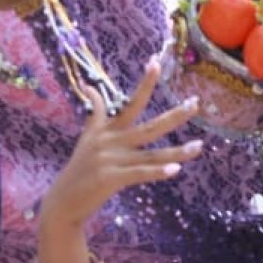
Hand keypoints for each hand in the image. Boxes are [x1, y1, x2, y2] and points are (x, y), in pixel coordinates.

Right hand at [36, 57, 200, 262]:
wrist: (63, 202)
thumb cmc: (79, 170)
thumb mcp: (86, 138)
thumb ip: (94, 114)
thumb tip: (89, 85)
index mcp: (106, 130)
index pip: (130, 103)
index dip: (144, 83)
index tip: (155, 61)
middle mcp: (109, 141)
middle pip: (149, 125)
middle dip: (175, 115)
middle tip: (196, 103)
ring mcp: (110, 159)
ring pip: (151, 153)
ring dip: (178, 151)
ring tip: (200, 147)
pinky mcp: (110, 178)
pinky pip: (140, 173)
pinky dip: (158, 171)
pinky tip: (176, 170)